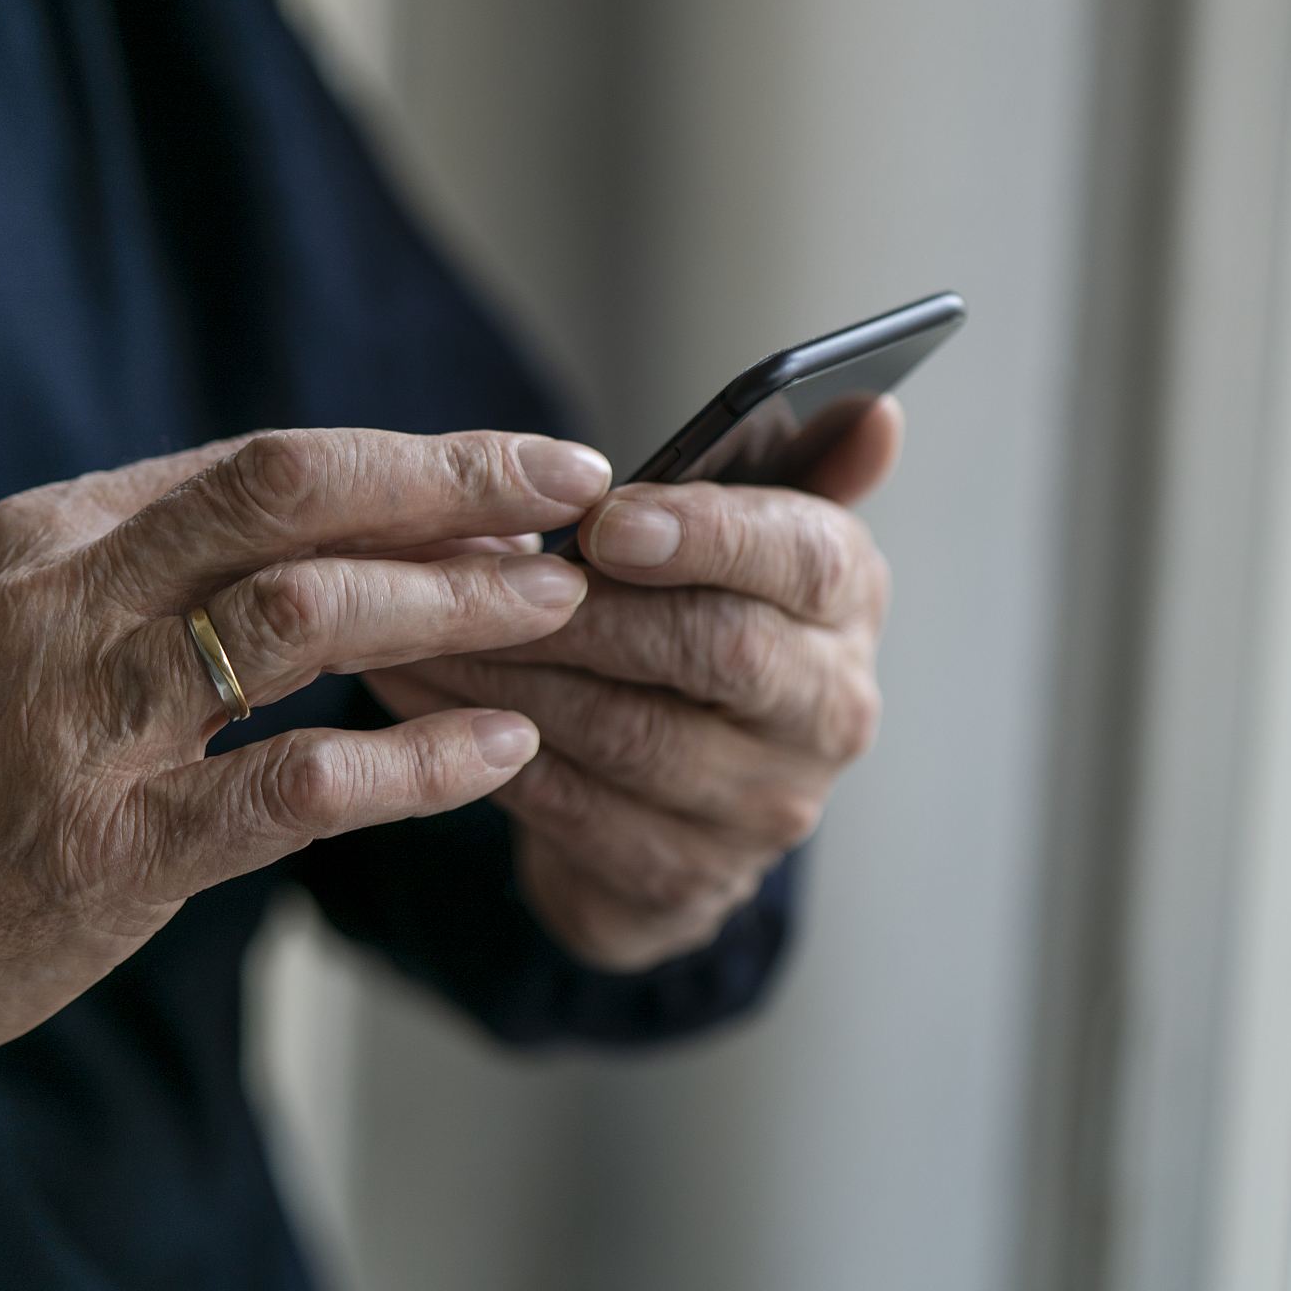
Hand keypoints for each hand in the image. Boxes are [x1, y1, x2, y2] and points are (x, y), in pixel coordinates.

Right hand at [0, 428, 609, 1089]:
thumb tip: (328, 525)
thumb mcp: (19, 626)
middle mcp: (69, 604)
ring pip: (302, 618)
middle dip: (454, 485)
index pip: (266, 463)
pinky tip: (502, 748)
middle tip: (578, 495)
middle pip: (292, 496)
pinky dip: (415, 764)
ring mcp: (83, 725)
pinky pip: (293, 787)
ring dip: (451, 606)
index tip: (529, 464)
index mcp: (57, 535)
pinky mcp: (106, 850)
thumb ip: (152, 571)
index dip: (415, 459)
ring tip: (559, 609)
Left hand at [365, 399, 900, 968]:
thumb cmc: (696, 621)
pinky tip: (413, 694)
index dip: (708, 536)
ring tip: (417, 622)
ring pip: (631, 733)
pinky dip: (483, 745)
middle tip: (477, 573)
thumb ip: (792, 463)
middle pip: (719, 650)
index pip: (806, 560)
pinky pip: (573, 807)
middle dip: (587, 610)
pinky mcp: (686, 877)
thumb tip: (878, 413)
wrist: (681, 796)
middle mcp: (830, 710)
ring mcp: (765, 807)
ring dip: (514, 673)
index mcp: (848, 601)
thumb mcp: (743, 537)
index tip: (604, 519)